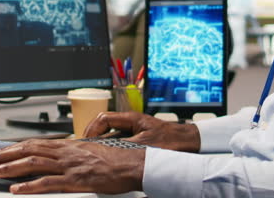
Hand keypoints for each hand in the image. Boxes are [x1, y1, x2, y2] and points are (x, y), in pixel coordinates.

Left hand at [0, 139, 144, 193]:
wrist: (131, 165)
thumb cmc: (112, 160)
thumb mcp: (87, 152)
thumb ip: (69, 154)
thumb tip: (53, 157)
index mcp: (66, 146)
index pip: (32, 144)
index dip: (12, 148)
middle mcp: (64, 153)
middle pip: (27, 151)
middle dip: (3, 156)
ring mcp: (68, 166)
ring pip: (32, 164)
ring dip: (10, 169)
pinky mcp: (75, 181)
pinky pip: (47, 183)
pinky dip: (29, 187)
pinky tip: (16, 190)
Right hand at [83, 111, 200, 151]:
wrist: (188, 142)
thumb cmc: (171, 141)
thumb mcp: (144, 145)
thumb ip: (124, 146)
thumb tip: (106, 150)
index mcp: (131, 118)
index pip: (104, 118)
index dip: (92, 129)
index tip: (87, 141)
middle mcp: (131, 121)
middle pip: (104, 124)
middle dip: (93, 135)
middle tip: (85, 147)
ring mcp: (134, 129)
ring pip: (111, 133)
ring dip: (102, 142)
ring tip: (94, 152)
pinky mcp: (138, 137)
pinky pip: (119, 139)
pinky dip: (111, 147)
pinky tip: (110, 156)